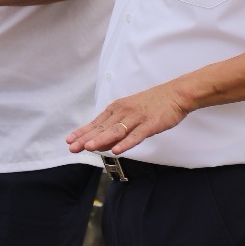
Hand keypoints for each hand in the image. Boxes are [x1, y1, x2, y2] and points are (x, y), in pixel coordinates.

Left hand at [65, 82, 192, 154]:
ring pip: (116, 131)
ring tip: (88, 148)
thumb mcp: (130, 111)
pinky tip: (116, 150)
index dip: (82, 132)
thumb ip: (116, 126)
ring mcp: (137, 118)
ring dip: (101, 139)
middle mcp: (124, 111)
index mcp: (118, 108)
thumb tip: (101, 142)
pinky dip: (126, 143)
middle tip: (72, 147)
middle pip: (102, 127)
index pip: (96, 122)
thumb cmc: (152, 105)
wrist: (175, 94)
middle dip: (86, 138)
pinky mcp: (150, 124)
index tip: (69, 140)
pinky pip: (136, 135)